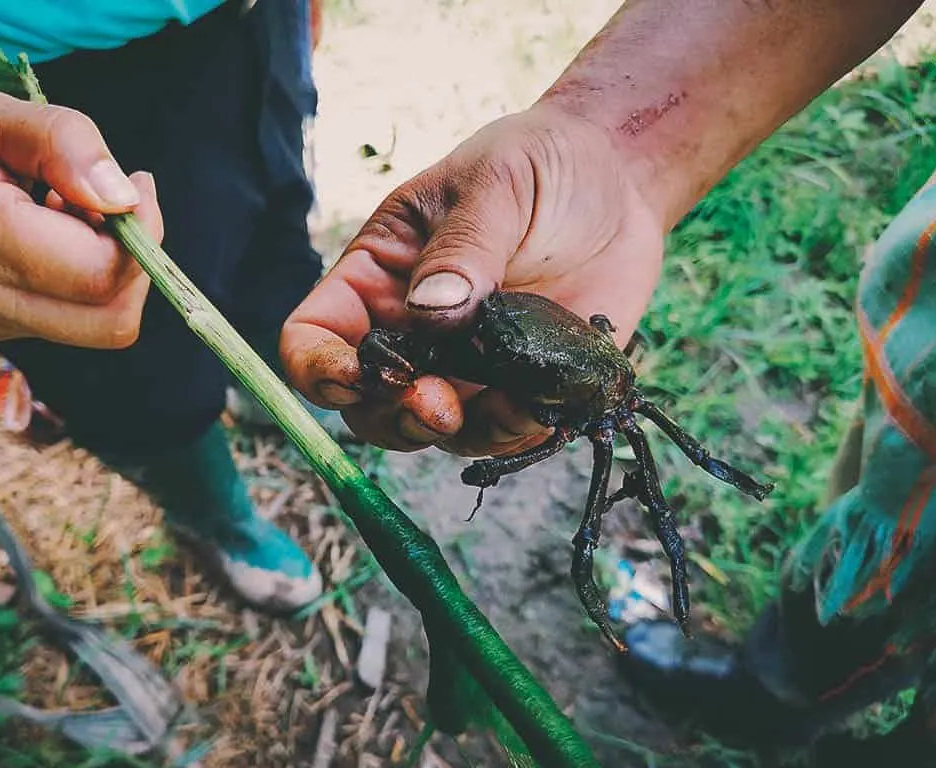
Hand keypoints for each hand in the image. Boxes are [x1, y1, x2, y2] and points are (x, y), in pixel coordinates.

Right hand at [0, 79, 163, 347]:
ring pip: (96, 325)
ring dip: (108, 269)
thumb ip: (62, 144)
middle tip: (116, 200)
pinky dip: (81, 278)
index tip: (134, 183)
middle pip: (109, 321)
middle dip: (135, 263)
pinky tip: (49, 230)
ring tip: (70, 209)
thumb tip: (125, 197)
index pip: (97, 275)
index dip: (141, 236)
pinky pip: (69, 320)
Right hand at [280, 103, 664, 455]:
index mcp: (376, 276)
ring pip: (429, 431)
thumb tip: (430, 312)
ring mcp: (462, 368)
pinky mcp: (517, 388)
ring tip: (507, 406)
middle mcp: (408, 333)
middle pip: (365, 403)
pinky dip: (517, 433)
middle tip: (438, 404)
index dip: (317, 366)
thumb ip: (463, 246)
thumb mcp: (497, 182)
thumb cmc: (541, 165)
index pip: (313, 334)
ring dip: (455, 433)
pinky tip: (545, 405)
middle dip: (392, 415)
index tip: (356, 375)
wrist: (621, 184)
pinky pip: (501, 433)